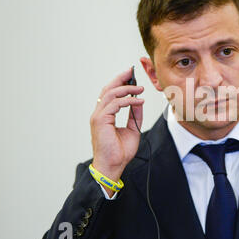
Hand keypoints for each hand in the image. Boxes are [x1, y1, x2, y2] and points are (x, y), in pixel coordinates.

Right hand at [90, 67, 144, 185]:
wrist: (113, 166)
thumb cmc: (120, 152)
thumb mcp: (132, 130)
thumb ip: (135, 116)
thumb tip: (139, 102)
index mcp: (104, 115)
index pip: (110, 94)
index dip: (119, 83)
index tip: (131, 76)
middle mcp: (99, 114)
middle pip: (108, 89)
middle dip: (120, 79)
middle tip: (132, 72)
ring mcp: (98, 116)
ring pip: (110, 94)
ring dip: (126, 89)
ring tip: (140, 88)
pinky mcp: (100, 120)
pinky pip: (115, 104)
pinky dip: (128, 101)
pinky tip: (138, 101)